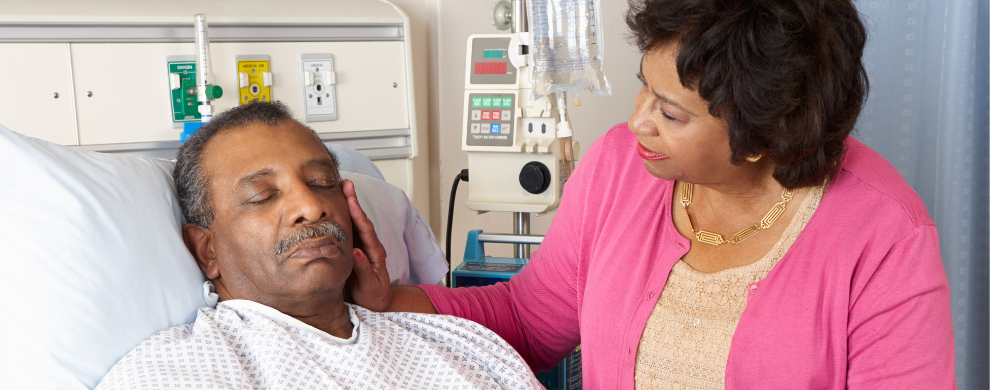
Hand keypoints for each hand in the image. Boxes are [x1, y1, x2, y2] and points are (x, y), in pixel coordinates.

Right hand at [342, 179, 393, 311]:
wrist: (376, 302)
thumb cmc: (374, 295)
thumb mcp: (369, 286)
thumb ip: (364, 270)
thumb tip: (356, 253)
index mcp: (375, 252)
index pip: (366, 229)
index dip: (358, 214)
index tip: (351, 199)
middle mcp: (369, 245)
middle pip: (360, 220)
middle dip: (352, 201)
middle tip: (344, 183)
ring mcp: (362, 245)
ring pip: (354, 222)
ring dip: (347, 205)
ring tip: (339, 188)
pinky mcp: (354, 248)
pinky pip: (348, 230)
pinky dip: (342, 217)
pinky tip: (334, 206)